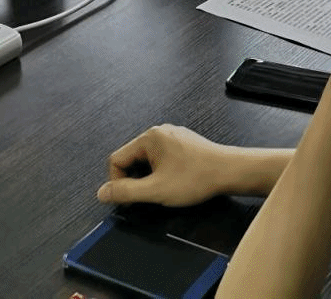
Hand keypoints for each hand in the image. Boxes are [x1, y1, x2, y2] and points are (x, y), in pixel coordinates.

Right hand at [97, 124, 232, 207]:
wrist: (228, 171)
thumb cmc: (195, 178)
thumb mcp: (155, 190)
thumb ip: (126, 192)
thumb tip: (102, 192)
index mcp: (149, 137)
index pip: (116, 160)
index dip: (118, 182)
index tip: (130, 198)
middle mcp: (159, 132)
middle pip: (131, 159)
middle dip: (136, 180)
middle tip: (150, 195)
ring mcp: (172, 136)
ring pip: (146, 161)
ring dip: (149, 178)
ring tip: (165, 188)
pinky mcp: (182, 144)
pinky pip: (161, 159)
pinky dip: (161, 172)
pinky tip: (175, 181)